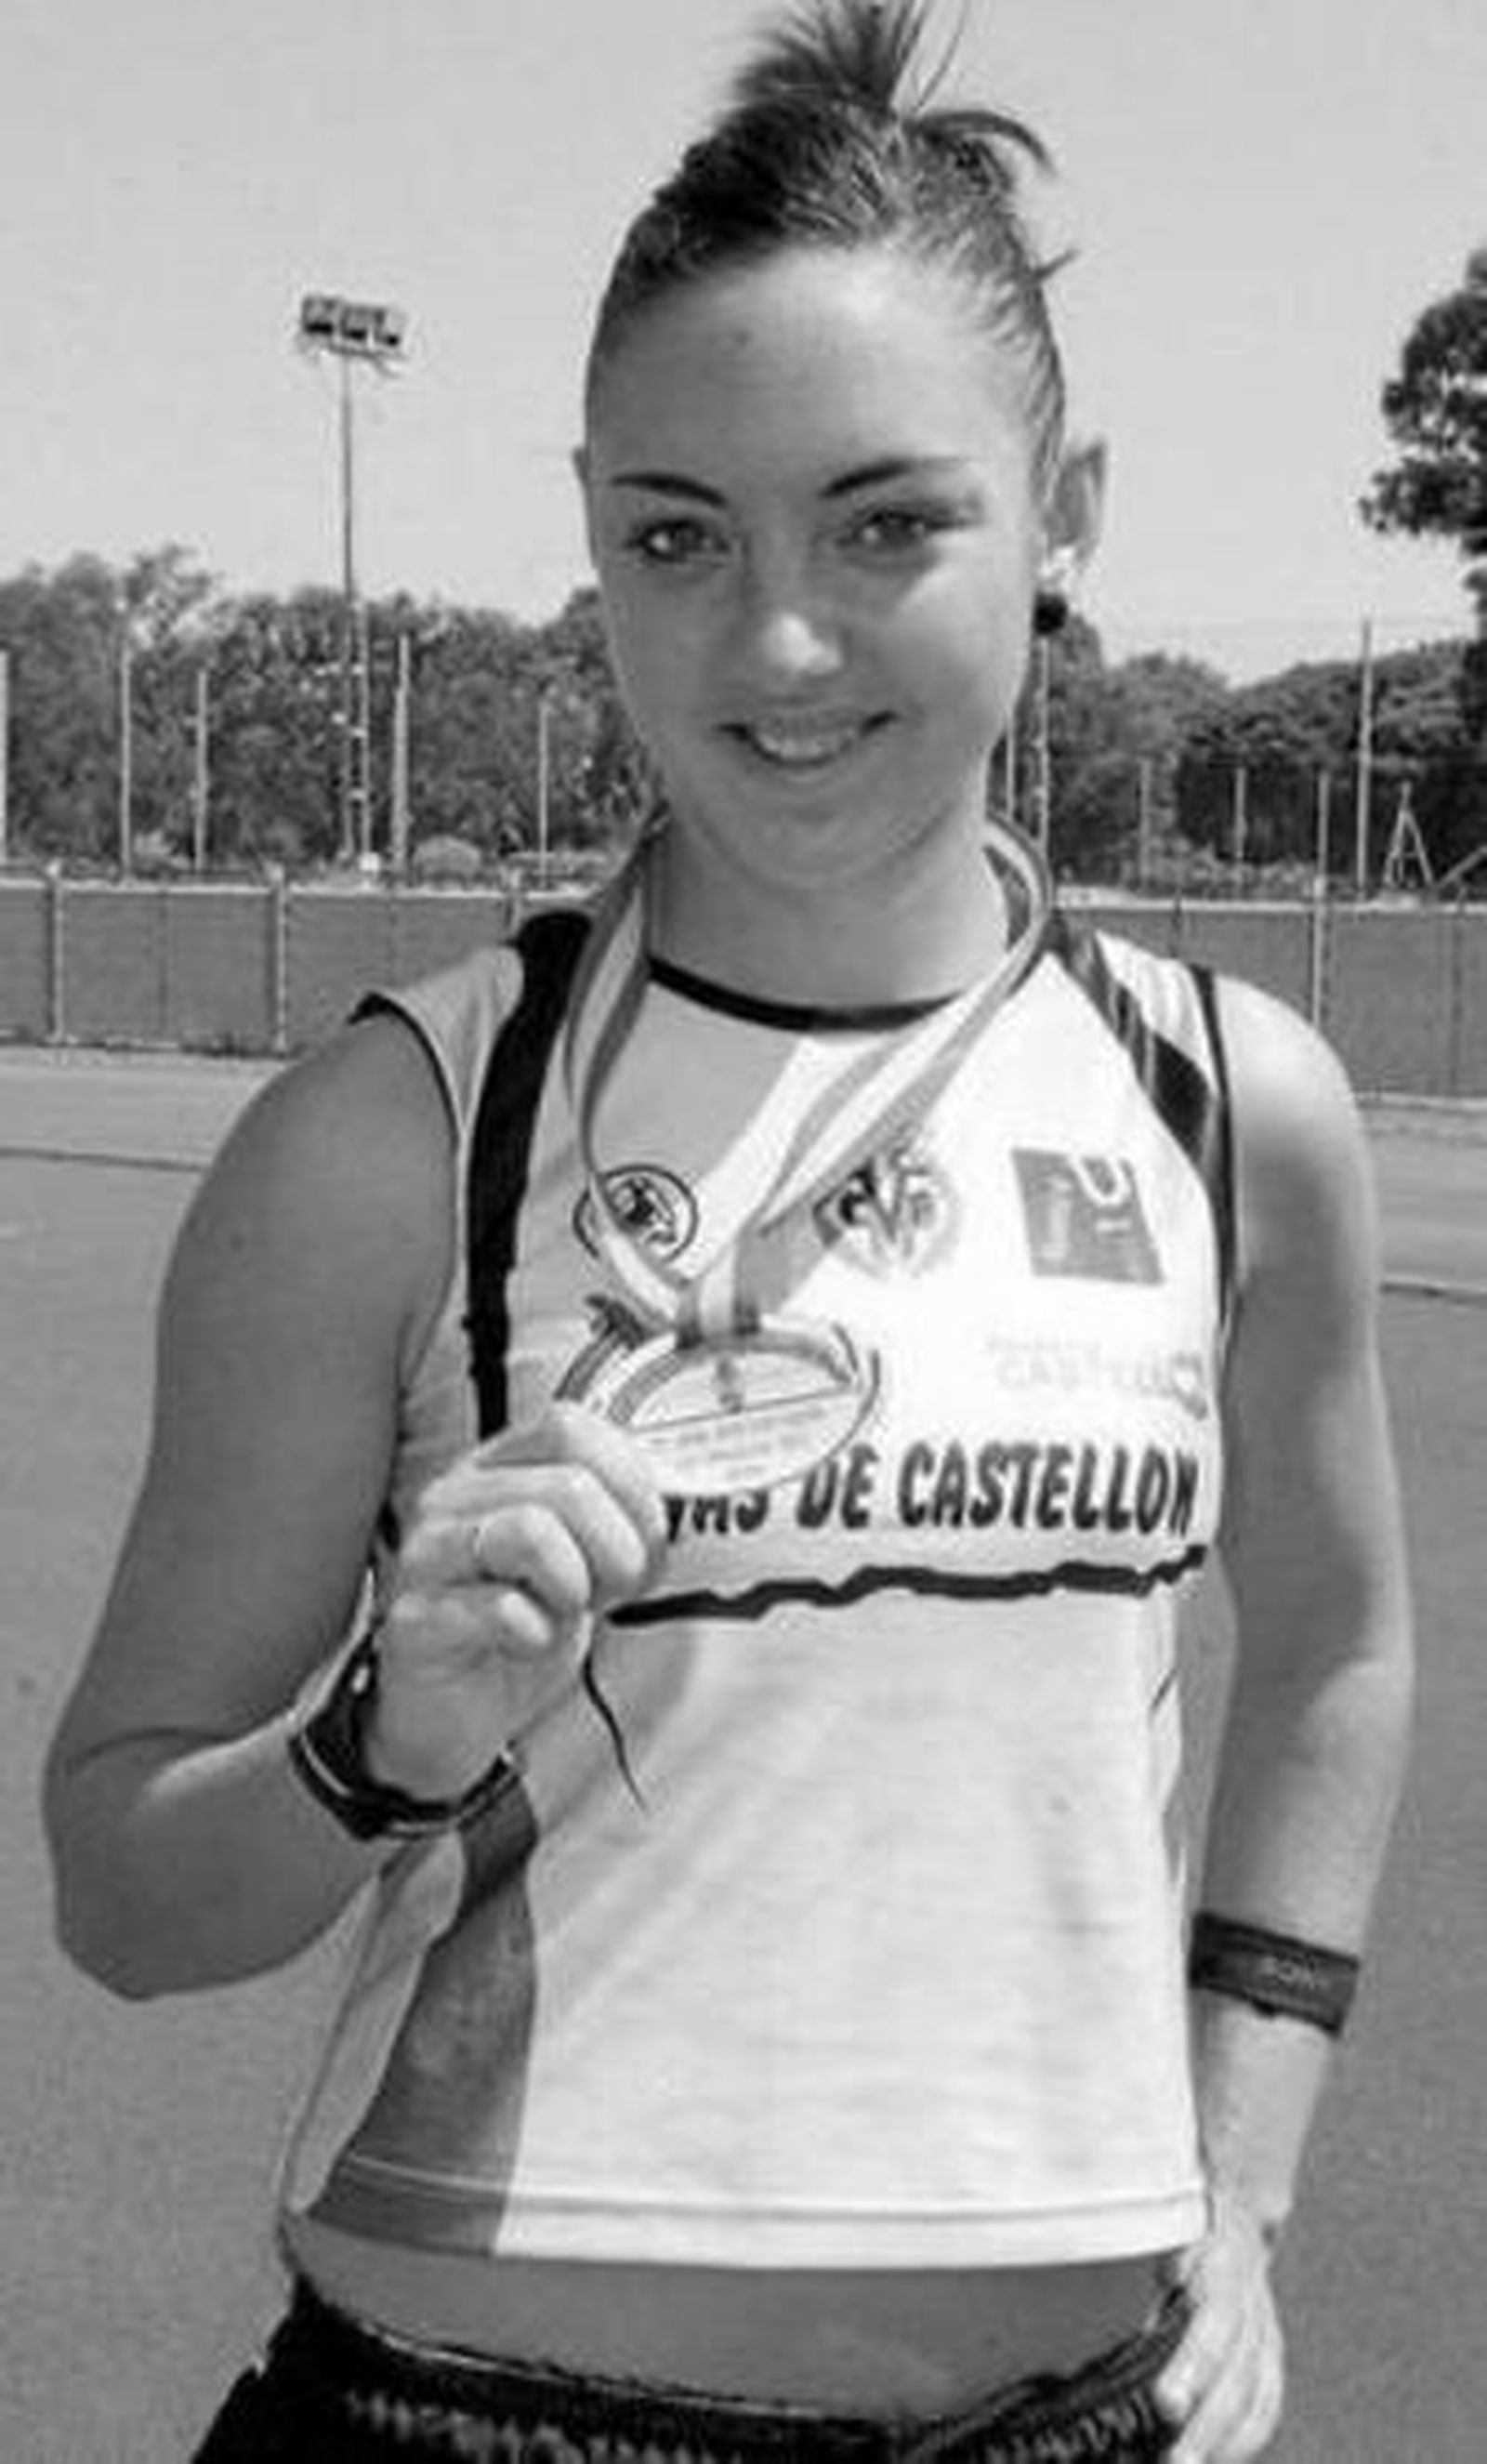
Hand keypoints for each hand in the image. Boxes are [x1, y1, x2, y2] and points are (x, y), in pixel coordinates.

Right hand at [367, 1404, 666, 1799]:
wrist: (454, 1716)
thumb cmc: (523, 1626)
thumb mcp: (585, 1560)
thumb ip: (622, 1518)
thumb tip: (686, 1503)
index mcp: (496, 1467)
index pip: (570, 1427)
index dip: (629, 1482)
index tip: (645, 1536)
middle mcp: (453, 1497)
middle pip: (568, 1485)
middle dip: (617, 1550)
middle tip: (609, 1591)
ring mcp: (427, 1555)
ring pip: (530, 1530)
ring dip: (574, 1586)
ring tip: (563, 1613)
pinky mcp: (416, 1617)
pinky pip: (498, 1608)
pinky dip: (534, 1633)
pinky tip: (526, 1643)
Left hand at [1152, 2192, 1284, 2460]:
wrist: (1236, 2210)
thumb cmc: (1185, 2227)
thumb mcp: (1166, 2236)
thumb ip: (1156, 2283)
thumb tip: (1140, 2334)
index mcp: (1222, 2269)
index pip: (1213, 2326)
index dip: (1192, 2367)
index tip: (1166, 2405)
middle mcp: (1252, 2307)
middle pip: (1235, 2377)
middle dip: (1206, 2428)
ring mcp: (1266, 2333)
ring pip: (1254, 2398)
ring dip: (1224, 2444)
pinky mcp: (1270, 2354)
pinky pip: (1265, 2403)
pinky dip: (1245, 2438)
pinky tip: (1222, 2459)